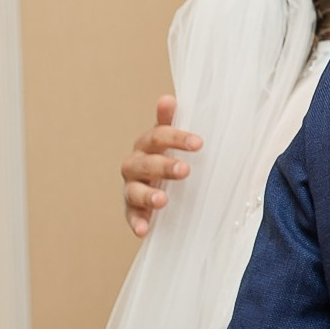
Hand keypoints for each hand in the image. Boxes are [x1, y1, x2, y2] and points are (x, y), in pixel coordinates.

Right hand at [121, 95, 201, 236]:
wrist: (162, 186)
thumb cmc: (170, 156)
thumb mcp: (174, 140)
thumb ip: (172, 122)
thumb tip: (168, 98)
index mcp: (148, 143)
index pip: (159, 135)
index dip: (177, 138)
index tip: (199, 143)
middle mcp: (136, 163)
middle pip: (146, 162)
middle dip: (164, 166)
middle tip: (185, 170)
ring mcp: (132, 187)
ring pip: (134, 189)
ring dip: (148, 195)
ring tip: (163, 201)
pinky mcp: (131, 209)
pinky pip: (130, 216)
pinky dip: (136, 222)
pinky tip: (144, 230)